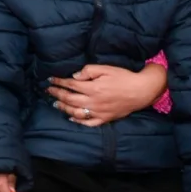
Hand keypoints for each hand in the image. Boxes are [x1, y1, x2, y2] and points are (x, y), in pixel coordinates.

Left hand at [48, 64, 167, 126]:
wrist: (141, 90)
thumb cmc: (124, 77)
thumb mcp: (106, 68)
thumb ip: (89, 71)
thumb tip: (74, 77)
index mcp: (93, 87)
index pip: (71, 85)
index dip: (59, 82)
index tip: (50, 79)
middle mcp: (93, 101)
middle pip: (70, 99)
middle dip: (57, 94)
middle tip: (49, 91)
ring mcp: (99, 112)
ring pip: (76, 112)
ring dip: (64, 108)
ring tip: (56, 104)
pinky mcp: (105, 118)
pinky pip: (89, 123)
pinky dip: (78, 121)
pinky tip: (72, 118)